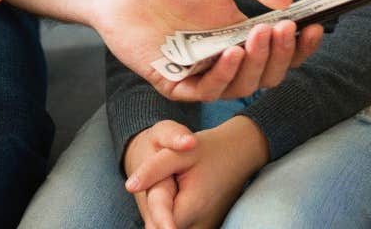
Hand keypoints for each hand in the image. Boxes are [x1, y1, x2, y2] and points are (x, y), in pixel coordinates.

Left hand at [97, 0, 324, 100]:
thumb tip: (286, 1)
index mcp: (245, 37)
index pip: (283, 52)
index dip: (302, 46)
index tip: (314, 27)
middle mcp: (229, 61)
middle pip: (270, 73)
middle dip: (281, 54)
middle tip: (283, 28)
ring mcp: (205, 76)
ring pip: (243, 86)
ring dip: (256, 64)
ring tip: (257, 36)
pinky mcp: (178, 85)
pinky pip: (208, 91)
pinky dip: (223, 75)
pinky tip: (230, 52)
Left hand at [124, 116, 266, 228]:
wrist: (241, 151)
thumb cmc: (210, 149)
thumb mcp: (180, 153)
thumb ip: (154, 169)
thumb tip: (130, 186)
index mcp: (193, 206)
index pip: (159, 225)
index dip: (154, 217)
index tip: (152, 221)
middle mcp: (201, 223)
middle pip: (163, 227)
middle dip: (157, 215)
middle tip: (169, 186)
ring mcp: (206, 227)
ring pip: (173, 226)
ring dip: (167, 215)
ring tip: (177, 189)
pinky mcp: (207, 226)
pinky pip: (184, 225)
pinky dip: (176, 216)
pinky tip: (182, 197)